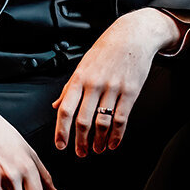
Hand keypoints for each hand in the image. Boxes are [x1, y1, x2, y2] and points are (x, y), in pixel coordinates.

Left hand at [54, 8, 177, 156]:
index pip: (65, 109)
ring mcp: (113, 88)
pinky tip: (113, 143)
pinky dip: (116, 135)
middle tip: (80, 153)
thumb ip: (69, 87)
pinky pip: (121, 118)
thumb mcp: (83, 65)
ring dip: (98, 140)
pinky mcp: (130, 91)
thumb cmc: (106, 50)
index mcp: (79, 78)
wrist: (133, 35)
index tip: (60, 145)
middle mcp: (94, 84)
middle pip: (83, 120)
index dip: (61, 130)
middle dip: (80, 141)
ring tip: (97, 149)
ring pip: (102, 122)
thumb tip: (56, 106)